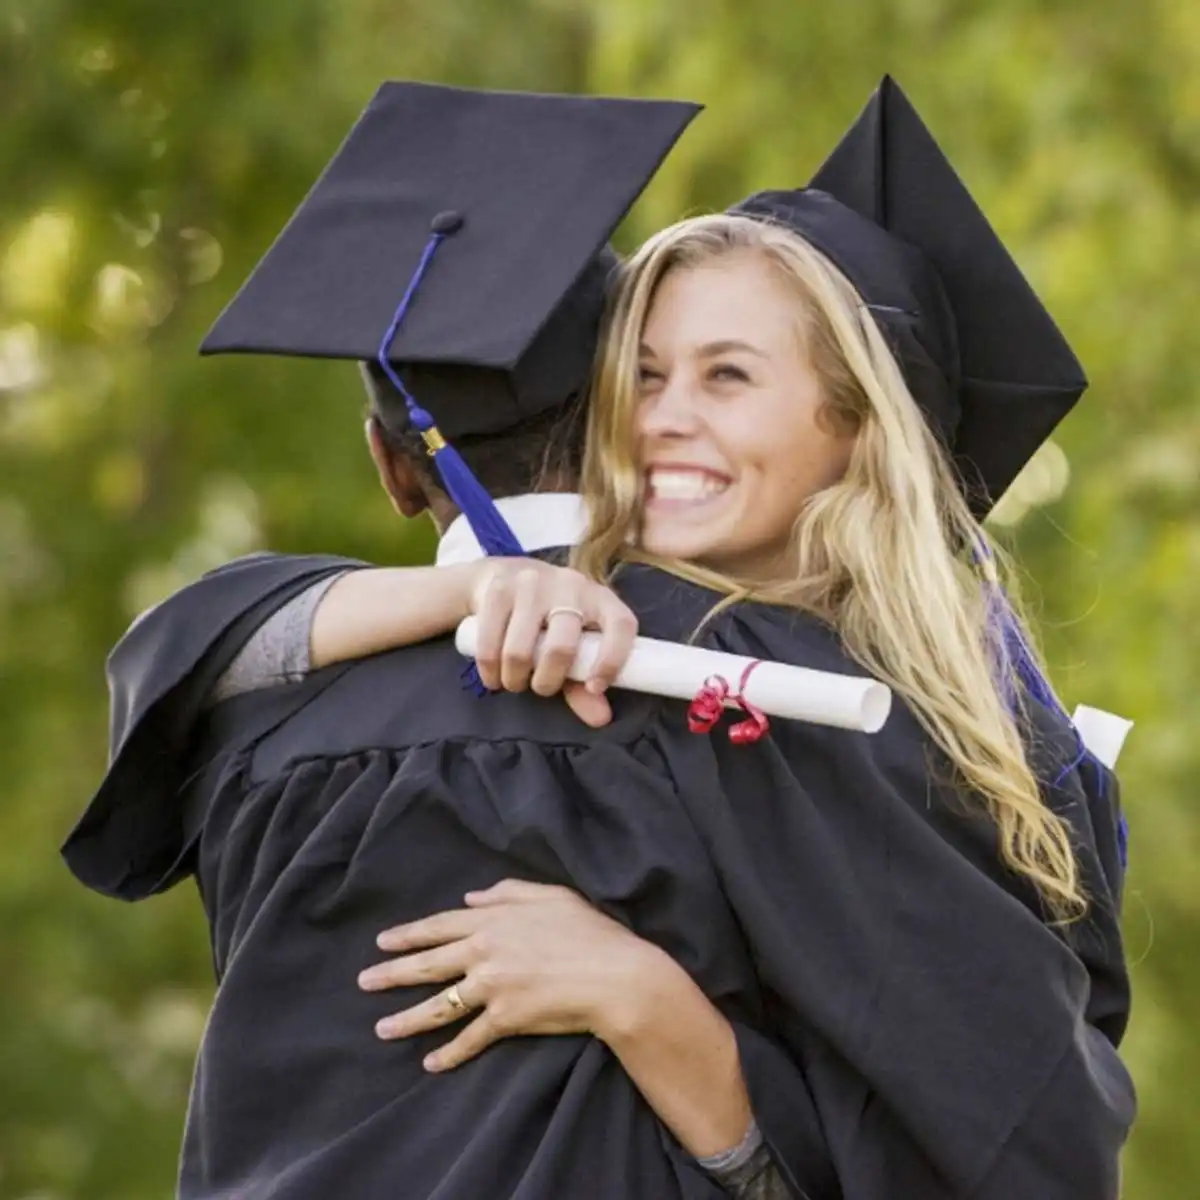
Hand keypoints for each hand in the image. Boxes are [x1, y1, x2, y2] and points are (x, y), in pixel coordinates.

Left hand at [357, 879, 662, 1071]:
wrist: (614, 976)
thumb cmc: (589, 932)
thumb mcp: (552, 895)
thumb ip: (509, 891)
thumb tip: (472, 895)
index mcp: (494, 920)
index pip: (440, 926)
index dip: (409, 934)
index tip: (382, 941)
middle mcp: (484, 952)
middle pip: (428, 964)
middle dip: (392, 973)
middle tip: (364, 981)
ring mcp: (492, 987)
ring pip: (439, 1005)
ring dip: (407, 1019)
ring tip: (381, 1029)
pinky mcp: (505, 1020)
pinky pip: (469, 1039)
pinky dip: (448, 1054)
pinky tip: (430, 1064)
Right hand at [467, 559, 637, 726]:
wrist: (500, 574)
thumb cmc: (547, 619)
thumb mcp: (572, 645)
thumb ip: (585, 684)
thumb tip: (600, 718)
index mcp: (600, 598)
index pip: (621, 625)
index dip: (612, 660)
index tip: (594, 687)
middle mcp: (570, 585)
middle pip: (561, 647)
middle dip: (546, 682)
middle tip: (539, 688)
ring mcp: (531, 583)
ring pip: (520, 650)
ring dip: (515, 679)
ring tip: (514, 681)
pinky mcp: (497, 589)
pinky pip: (490, 644)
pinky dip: (490, 670)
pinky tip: (493, 677)